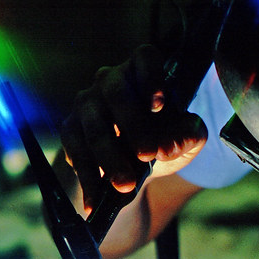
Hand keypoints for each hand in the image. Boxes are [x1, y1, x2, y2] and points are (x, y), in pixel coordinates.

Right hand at [60, 44, 207, 213]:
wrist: (133, 172)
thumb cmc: (164, 143)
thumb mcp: (185, 141)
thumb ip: (188, 136)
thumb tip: (171, 144)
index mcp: (143, 74)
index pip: (145, 58)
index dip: (152, 77)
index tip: (160, 105)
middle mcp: (111, 81)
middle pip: (117, 94)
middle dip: (134, 127)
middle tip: (149, 155)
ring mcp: (87, 104)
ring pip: (95, 127)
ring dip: (110, 159)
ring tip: (126, 186)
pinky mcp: (71, 130)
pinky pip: (76, 152)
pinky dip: (88, 179)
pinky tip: (95, 200)